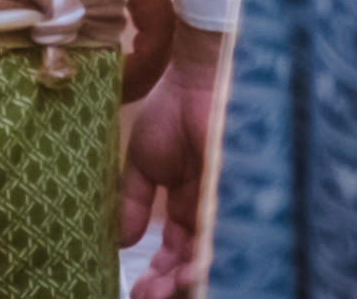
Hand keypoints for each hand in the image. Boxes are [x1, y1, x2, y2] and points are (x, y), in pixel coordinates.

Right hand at [116, 26, 226, 298]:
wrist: (201, 80)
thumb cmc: (171, 111)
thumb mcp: (141, 162)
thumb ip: (129, 202)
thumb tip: (117, 242)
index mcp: (183, 205)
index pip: (172, 253)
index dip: (157, 276)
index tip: (138, 290)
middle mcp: (207, 213)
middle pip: (191, 263)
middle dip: (169, 285)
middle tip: (149, 296)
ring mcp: (225, 209)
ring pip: (209, 259)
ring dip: (184, 280)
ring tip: (162, 289)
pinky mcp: (239, 202)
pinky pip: (225, 242)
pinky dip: (206, 261)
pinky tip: (187, 272)